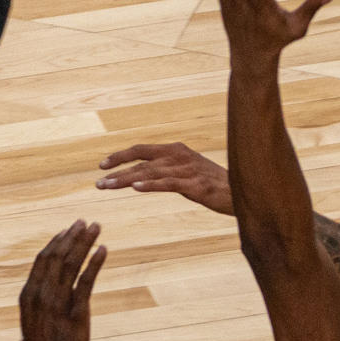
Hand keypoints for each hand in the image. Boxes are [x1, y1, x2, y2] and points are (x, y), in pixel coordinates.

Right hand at [19, 221, 107, 340]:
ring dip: (84, 242)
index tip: (68, 231)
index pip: (42, 262)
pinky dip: (95, 263)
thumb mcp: (34, 328)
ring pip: (71, 264)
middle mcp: (39, 297)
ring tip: (96, 228)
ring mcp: (57, 304)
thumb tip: (43, 293)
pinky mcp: (75, 314)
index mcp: (28, 297)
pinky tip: (103, 250)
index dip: (56, 244)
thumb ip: (40, 307)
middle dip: (71, 237)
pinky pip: (86, 281)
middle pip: (56, 257)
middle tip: (84, 223)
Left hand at [96, 143, 233, 214]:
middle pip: (141, 161)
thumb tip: (144, 175)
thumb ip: (166, 170)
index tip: (102, 165)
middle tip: (98, 183)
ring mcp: (187, 169)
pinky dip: (150, 185)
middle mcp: (178, 156)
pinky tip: (135, 188)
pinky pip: (168, 184)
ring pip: (149, 173)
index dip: (120, 156)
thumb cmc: (213, 184)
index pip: (141, 149)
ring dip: (125, 180)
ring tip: (107, 186)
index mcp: (175, 150)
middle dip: (117, 171)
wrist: (241, 191)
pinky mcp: (195, 185)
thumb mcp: (186, 172)